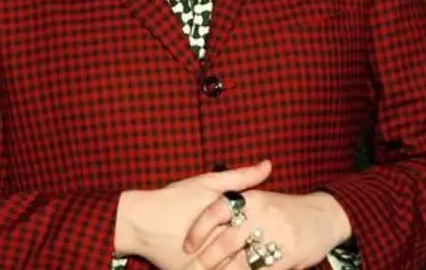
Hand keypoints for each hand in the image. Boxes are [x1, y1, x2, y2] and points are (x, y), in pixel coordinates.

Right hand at [114, 160, 273, 269]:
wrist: (137, 222)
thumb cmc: (172, 200)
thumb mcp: (205, 183)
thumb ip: (240, 177)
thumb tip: (269, 165)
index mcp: (225, 227)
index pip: (260, 239)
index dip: (275, 242)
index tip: (288, 241)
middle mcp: (216, 250)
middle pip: (251, 259)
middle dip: (266, 258)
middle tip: (280, 256)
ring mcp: (204, 268)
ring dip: (249, 268)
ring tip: (265, 265)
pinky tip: (235, 269)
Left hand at [181, 190, 350, 269]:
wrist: (325, 215)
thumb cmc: (286, 209)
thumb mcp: (261, 196)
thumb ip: (236, 195)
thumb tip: (204, 203)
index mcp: (251, 199)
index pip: (216, 211)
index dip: (199, 229)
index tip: (187, 246)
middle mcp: (262, 215)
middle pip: (226, 242)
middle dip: (208, 260)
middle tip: (194, 268)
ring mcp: (277, 236)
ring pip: (243, 262)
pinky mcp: (289, 256)